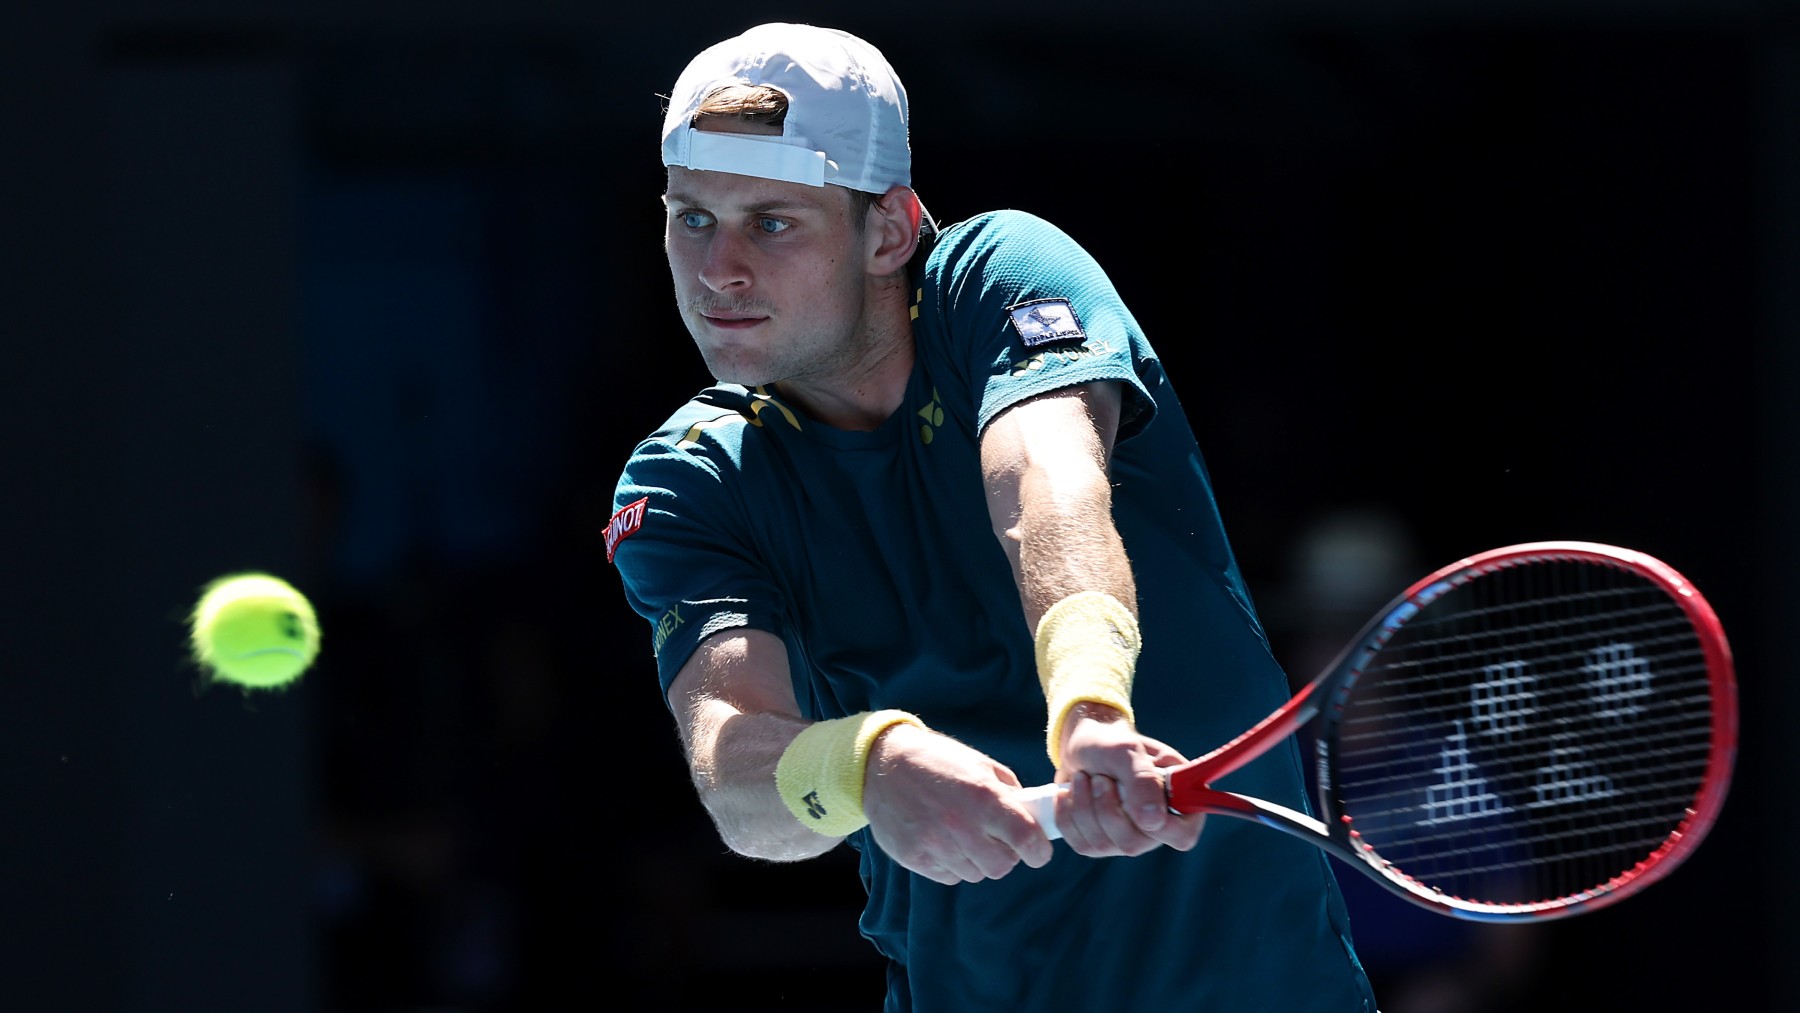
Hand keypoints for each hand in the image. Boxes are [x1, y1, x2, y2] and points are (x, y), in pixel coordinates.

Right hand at [861, 722, 1056, 884]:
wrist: (881, 764)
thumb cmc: (936, 760)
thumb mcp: (979, 764)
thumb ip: (1009, 792)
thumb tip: (1033, 818)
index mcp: (983, 796)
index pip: (1027, 840)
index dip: (1039, 850)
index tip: (1037, 849)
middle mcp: (961, 825)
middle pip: (1002, 866)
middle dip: (1006, 855)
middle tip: (996, 838)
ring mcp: (935, 845)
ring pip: (975, 873)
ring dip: (977, 859)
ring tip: (962, 833)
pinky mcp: (915, 858)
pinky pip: (949, 876)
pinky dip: (953, 863)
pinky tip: (942, 839)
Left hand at [1051, 703, 1203, 856]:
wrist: (1083, 745)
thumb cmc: (1112, 743)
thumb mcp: (1128, 751)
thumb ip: (1143, 781)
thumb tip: (1153, 822)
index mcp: (1179, 801)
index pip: (1183, 836)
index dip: (1161, 827)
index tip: (1134, 800)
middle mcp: (1157, 826)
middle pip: (1134, 843)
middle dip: (1106, 807)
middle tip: (1100, 777)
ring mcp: (1128, 838)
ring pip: (1104, 844)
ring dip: (1085, 806)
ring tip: (1084, 777)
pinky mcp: (1100, 842)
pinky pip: (1082, 844)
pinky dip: (1069, 815)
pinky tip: (1068, 793)